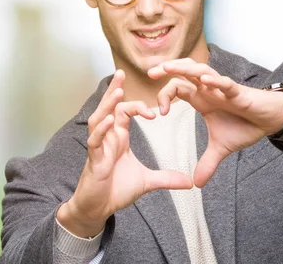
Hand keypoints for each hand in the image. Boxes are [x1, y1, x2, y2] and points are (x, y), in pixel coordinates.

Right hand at [57, 70, 192, 237]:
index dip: (136, 105)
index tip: (154, 110)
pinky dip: (101, 130)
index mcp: (118, 138)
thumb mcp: (147, 182)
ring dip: (107, 105)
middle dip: (114, 91)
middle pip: (109, 108)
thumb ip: (167, 178)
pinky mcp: (93, 160)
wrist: (98, 209)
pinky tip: (109, 121)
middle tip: (122, 72)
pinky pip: (95, 141)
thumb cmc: (116, 190)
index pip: (124, 112)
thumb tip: (189, 182)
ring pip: (99, 119)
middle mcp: (107, 138)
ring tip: (118, 91)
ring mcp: (98, 148)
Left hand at [148, 59, 282, 187]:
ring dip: (184, 68)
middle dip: (167, 70)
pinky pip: (224, 83)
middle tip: (151, 73)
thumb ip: (207, 163)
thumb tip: (197, 184)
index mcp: (201, 99)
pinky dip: (214, 80)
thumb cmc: (245, 125)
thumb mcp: (221, 148)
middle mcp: (209, 90)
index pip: (177, 89)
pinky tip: (203, 79)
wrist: (269, 121)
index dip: (164, 97)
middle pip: (184, 72)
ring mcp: (222, 89)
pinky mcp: (238, 92)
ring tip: (168, 67)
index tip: (159, 114)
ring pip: (200, 70)